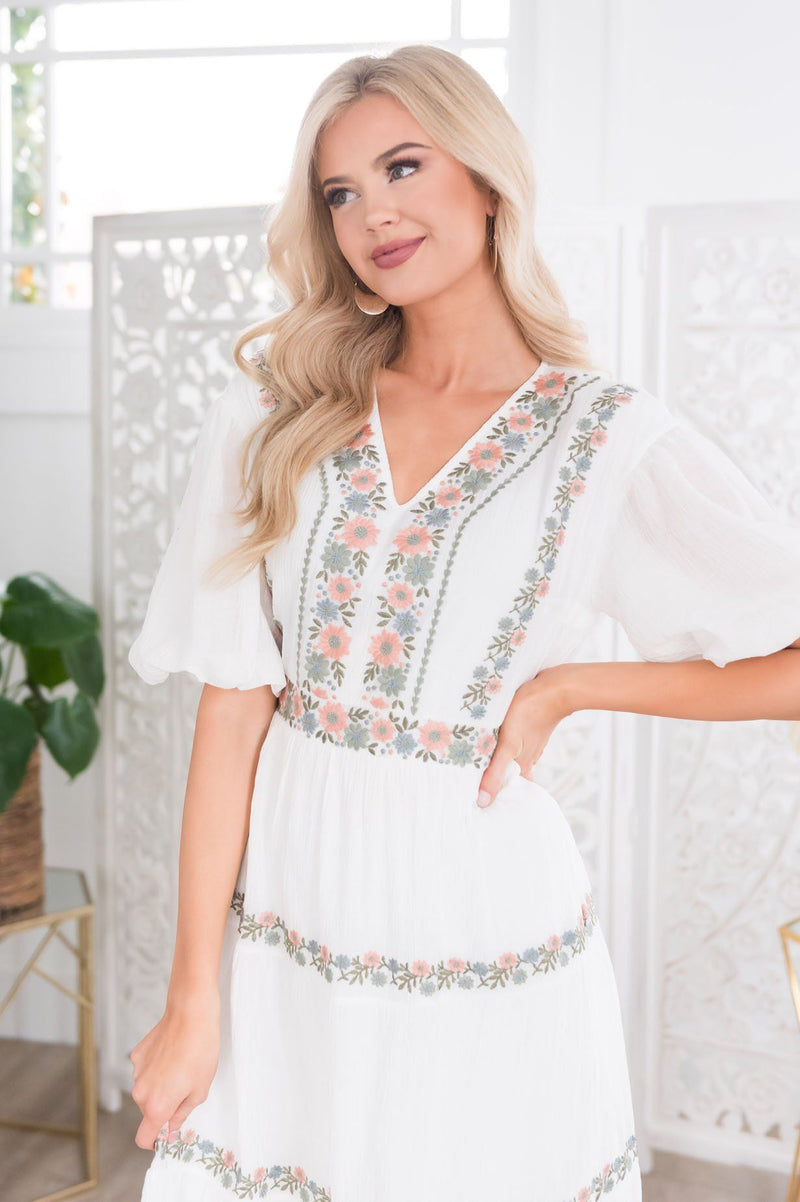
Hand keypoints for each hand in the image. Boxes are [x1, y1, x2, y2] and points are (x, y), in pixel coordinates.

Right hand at [129, 989, 220, 1149]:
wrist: (190, 1014)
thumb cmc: (200, 1049)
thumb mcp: (200, 1090)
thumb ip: (182, 1114)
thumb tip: (172, 1127)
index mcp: (156, 1106)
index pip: (144, 1138)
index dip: (156, 1140)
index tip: (167, 1134)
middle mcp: (141, 1092)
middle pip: (148, 1111)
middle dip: (164, 1106)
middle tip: (186, 1088)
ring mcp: (136, 1072)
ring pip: (147, 1089)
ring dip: (161, 1085)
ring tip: (182, 1066)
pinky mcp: (137, 1054)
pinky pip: (145, 1070)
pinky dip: (156, 1067)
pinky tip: (172, 1053)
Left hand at [476, 665, 573, 807]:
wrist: (554, 688)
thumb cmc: (530, 714)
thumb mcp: (508, 745)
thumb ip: (496, 772)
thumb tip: (484, 802)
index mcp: (522, 766)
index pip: (508, 789)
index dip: (493, 795)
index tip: (474, 800)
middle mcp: (526, 756)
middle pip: (507, 773)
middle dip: (490, 777)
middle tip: (467, 780)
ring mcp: (528, 741)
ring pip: (509, 756)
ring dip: (493, 759)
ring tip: (472, 759)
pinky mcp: (526, 726)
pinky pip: (511, 740)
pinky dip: (499, 742)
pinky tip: (490, 736)